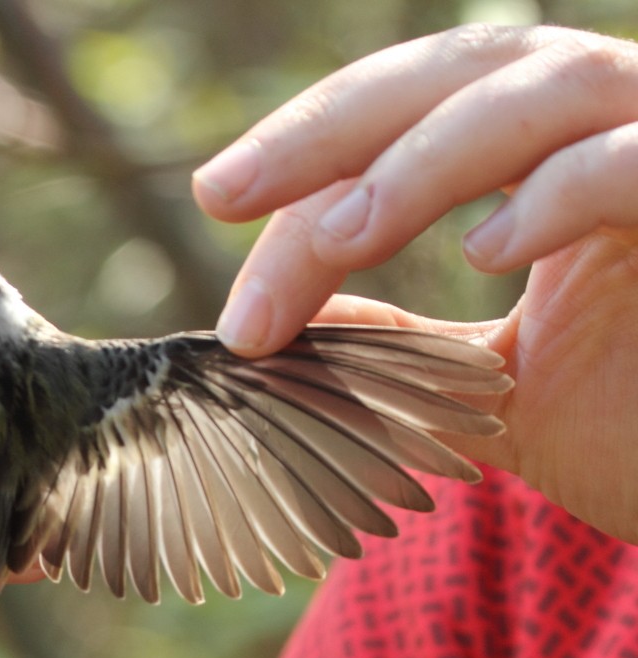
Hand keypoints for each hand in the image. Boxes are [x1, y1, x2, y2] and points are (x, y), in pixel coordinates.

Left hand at [194, 24, 637, 542]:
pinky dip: (567, 191)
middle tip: (224, 188)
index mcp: (546, 151)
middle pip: (458, 72)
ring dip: (425, 159)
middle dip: (332, 128)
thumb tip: (288, 313)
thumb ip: (395, 336)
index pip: (405, 123)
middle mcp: (612, 122)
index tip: (217, 206)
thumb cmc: (628, 427)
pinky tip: (488, 252)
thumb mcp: (479, 379)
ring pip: (544, 90)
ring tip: (338, 234)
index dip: (308, 161)